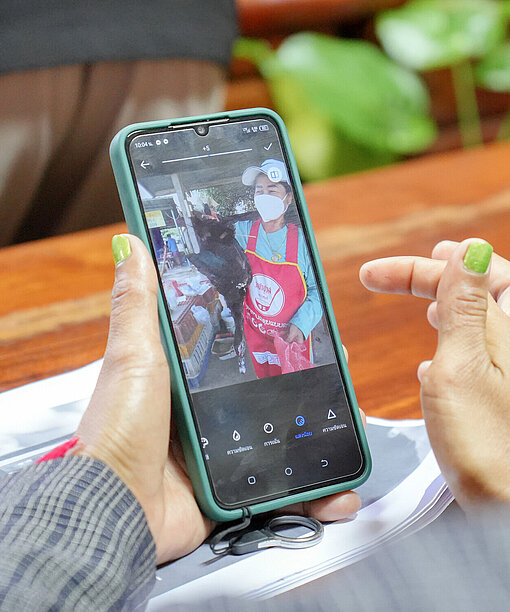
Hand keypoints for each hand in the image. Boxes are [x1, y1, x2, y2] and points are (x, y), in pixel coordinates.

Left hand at [76, 235, 362, 563]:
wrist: (114, 508)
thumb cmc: (117, 429)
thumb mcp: (133, 356)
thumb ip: (138, 303)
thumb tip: (129, 244)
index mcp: (189, 379)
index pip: (245, 350)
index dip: (279, 341)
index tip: (310, 331)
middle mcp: (208, 414)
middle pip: (271, 395)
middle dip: (310, 390)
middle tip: (341, 382)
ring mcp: (222, 454)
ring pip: (285, 443)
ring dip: (320, 442)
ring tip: (352, 433)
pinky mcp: (232, 491)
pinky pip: (282, 491)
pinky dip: (312, 496)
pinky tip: (337, 493)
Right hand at [360, 239, 509, 506]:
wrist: (507, 507)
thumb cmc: (487, 444)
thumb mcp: (462, 365)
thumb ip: (463, 306)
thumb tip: (469, 250)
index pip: (468, 272)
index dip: (418, 267)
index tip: (374, 275)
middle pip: (475, 288)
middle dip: (431, 277)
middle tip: (387, 276)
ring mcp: (506, 368)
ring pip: (475, 319)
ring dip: (444, 305)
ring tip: (420, 301)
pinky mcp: (498, 394)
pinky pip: (476, 352)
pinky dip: (450, 344)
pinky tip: (432, 361)